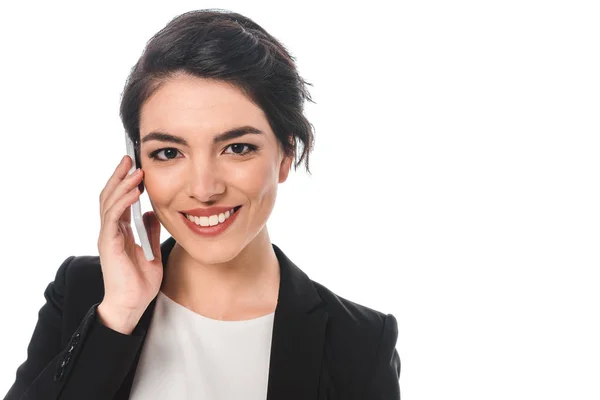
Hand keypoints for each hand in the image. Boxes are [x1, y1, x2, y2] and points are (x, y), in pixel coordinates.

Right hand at [96, 154, 162, 332]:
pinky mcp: (108, 243)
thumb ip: (150, 232)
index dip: (126, 182)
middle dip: (119, 176)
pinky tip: (133, 191)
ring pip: (109, 202)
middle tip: (129, 158)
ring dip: (122, 184)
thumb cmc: (139, 283)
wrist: (131, 305)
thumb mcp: (151, 250)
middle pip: (110, 196)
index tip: (136, 167)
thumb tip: (153, 213)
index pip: (119, 200)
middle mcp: (111, 231)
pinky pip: (113, 217)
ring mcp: (107, 236)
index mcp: (120, 231)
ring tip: (134, 170)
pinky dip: (122, 201)